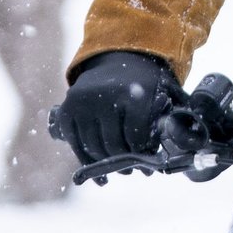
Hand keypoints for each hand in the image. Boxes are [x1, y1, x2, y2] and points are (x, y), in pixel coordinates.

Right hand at [54, 51, 180, 164]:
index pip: (136, 136)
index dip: (142, 153)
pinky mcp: (67, 111)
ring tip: (119, 170)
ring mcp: (82, 103)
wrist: (117, 58)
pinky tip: (99, 174)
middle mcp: (104, 96)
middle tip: (132, 169)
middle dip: (124, 162)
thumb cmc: (142, 85)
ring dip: (107, 165)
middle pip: (113, 144)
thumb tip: (165, 158)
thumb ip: (162, 123)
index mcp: (131, 92)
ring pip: (93, 148)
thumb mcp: (159, 94)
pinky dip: (87, 162)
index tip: (147, 161)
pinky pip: (75, 145)